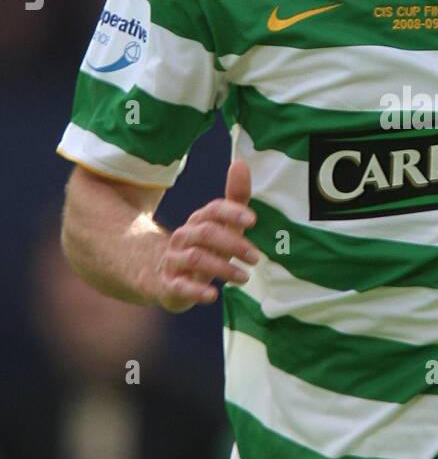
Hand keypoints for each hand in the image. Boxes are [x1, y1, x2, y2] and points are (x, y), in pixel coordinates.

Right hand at [154, 159, 259, 312]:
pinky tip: (213, 296)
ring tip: (245, 278)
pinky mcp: (169, 285)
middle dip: (233, 244)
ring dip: (223, 268)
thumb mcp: (219, 225)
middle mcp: (184, 237)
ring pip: (195, 258)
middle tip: (256, 257)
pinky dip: (196, 291)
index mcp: (199, 221)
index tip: (253, 220)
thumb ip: (234, 198)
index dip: (233, 212)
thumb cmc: (201, 248)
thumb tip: (241, 162)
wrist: (160, 275)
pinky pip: (180, 286)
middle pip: (206, 233)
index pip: (214, 210)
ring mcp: (174, 260)